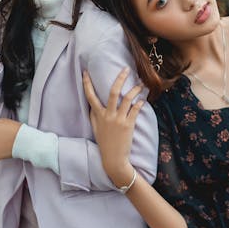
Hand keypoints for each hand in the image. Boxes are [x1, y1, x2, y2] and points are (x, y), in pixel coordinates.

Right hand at [82, 67, 143, 186]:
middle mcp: (108, 115)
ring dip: (135, 90)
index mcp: (98, 115)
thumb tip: (92, 104)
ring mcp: (118, 119)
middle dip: (120, 78)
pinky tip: (143, 100)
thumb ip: (94, 115)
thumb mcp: (95, 128)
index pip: (90, 96)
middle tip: (126, 69)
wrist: (113, 158)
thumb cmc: (104, 142)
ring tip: (140, 85)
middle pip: (113, 91)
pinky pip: (136, 109)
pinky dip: (140, 103)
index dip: (87, 83)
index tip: (85, 72)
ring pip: (127, 98)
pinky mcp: (128, 125)